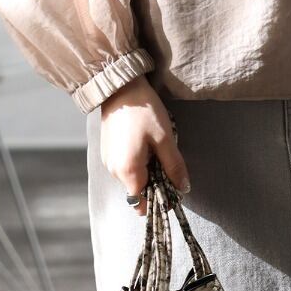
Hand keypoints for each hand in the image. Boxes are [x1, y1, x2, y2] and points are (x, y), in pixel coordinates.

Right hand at [99, 75, 190, 215]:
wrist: (121, 88)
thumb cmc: (144, 112)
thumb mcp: (165, 139)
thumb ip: (174, 166)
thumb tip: (183, 188)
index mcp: (128, 170)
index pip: (141, 202)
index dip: (157, 199)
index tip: (170, 188)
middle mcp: (114, 170)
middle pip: (136, 189)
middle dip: (153, 180)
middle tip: (166, 158)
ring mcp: (108, 160)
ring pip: (131, 176)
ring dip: (145, 169)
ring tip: (154, 146)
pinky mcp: (107, 150)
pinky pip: (124, 165)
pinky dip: (136, 160)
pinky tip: (143, 141)